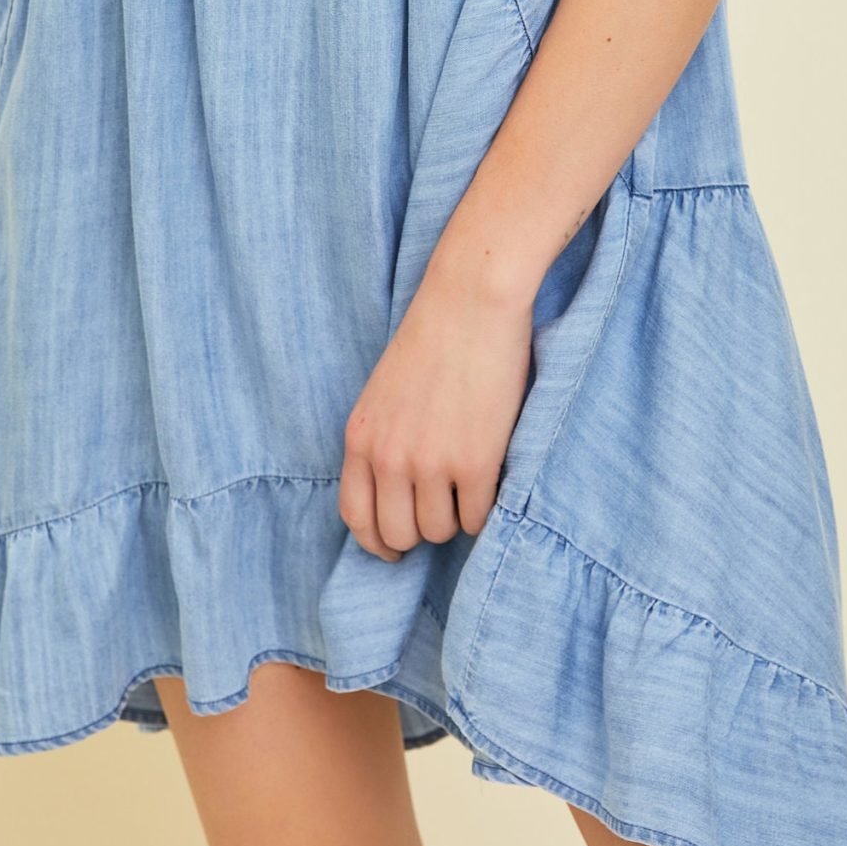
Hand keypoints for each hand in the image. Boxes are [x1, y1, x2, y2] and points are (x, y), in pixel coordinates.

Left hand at [339, 263, 535, 559]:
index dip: (377, 541)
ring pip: (439, 530)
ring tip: (468, 481)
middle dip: (421, 529)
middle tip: (442, 508)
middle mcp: (389, 457)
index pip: (355, 517)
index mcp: (361, 437)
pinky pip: (477, 518)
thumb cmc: (434, 336)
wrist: (471, 299)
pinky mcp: (475, 462)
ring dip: (456, 516)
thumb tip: (396, 496)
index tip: (396, 547)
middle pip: (398, 534)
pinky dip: (485, 508)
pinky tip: (490, 478)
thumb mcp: (385, 393)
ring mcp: (431, 462)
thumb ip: (382, 441)